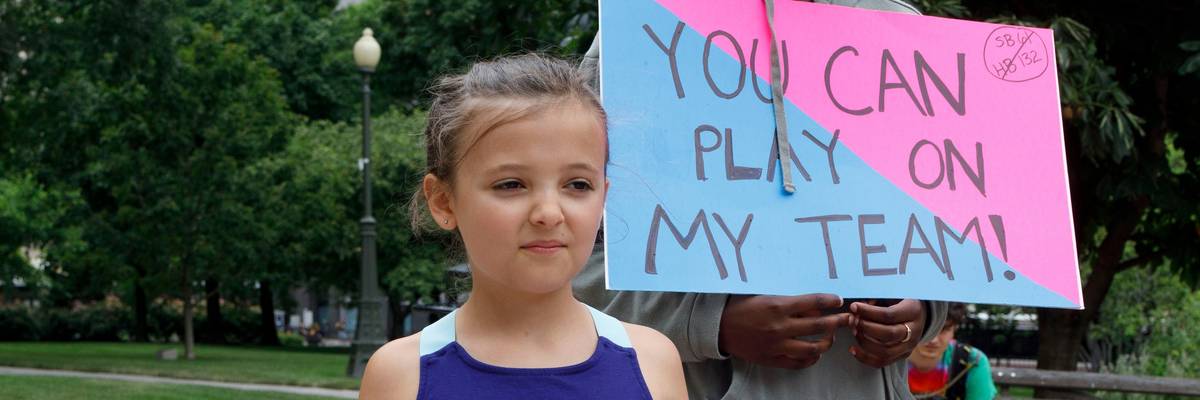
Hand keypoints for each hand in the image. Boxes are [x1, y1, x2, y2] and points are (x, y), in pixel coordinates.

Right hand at [718, 294, 848, 368]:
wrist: (719, 327)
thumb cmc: (741, 307)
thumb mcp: (764, 296)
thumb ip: (788, 300)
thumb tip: (814, 306)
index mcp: (778, 306)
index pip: (814, 303)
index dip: (831, 301)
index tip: (839, 300)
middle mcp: (780, 327)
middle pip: (820, 326)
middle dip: (838, 321)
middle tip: (848, 318)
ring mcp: (777, 345)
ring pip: (814, 348)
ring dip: (827, 342)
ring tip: (831, 338)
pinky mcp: (773, 359)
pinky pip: (799, 363)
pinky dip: (811, 359)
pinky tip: (815, 353)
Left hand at [848, 299, 925, 367]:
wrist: (917, 313)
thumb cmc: (899, 300)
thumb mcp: (891, 293)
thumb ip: (876, 299)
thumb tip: (856, 309)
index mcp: (913, 311)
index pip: (889, 315)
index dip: (869, 312)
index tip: (853, 306)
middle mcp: (914, 331)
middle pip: (888, 335)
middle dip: (866, 328)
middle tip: (852, 320)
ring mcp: (909, 346)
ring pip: (885, 352)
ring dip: (864, 342)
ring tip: (853, 331)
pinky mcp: (902, 355)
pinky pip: (882, 362)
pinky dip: (865, 358)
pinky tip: (853, 349)